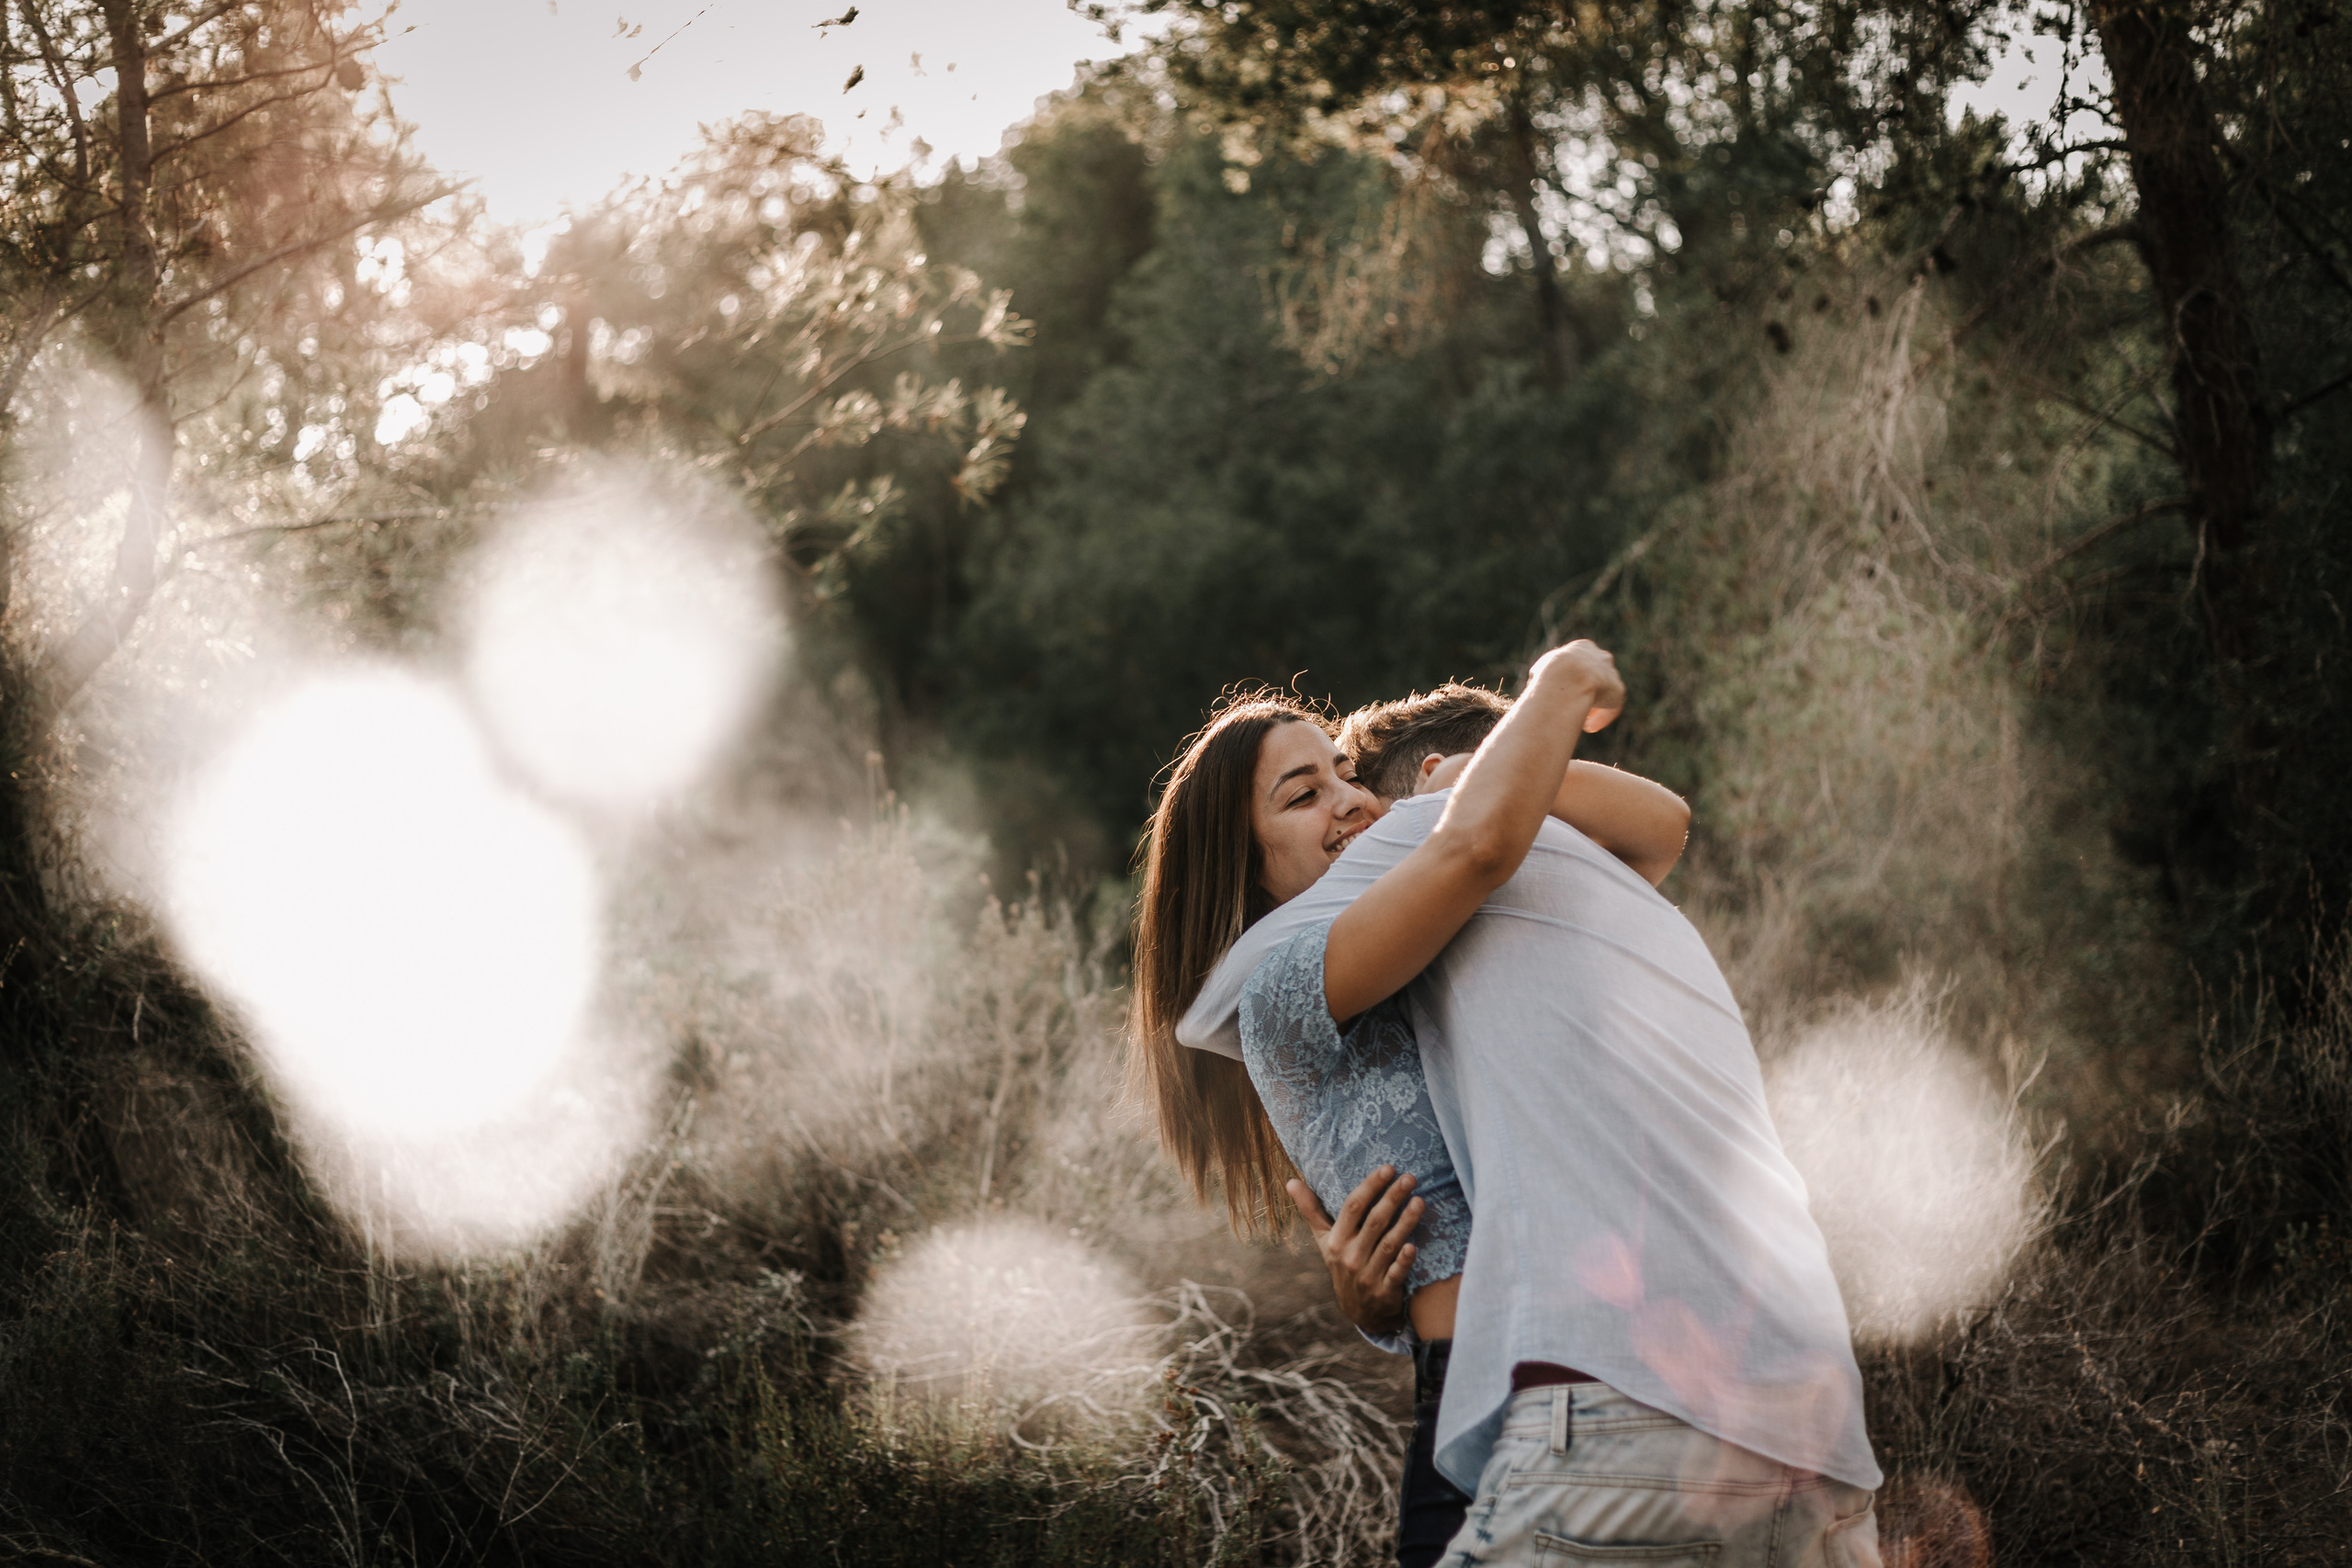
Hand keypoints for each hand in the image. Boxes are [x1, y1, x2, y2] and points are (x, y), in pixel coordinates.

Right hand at [1289, 1165, 1422, 1336]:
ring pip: (1388, 1244)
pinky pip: (1395, 1273)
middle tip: (1410, 1178)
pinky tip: (1414, 1245)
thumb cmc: (1343, 1264)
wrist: (1359, 1311)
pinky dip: (1404, 1260)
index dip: (1370, 1186)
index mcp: (1336, 1240)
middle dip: (1392, 1197)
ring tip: (1420, 1201)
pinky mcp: (1384, 1291)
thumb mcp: (1325, 1241)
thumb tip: (1291, 1181)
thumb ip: (1311, 1211)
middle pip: (1373, 1221)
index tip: (1388, 1168)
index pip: (1353, 1207)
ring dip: (1405, 1222)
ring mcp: (1367, 1275)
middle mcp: (1350, 1256)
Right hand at [1529, 639, 1623, 731]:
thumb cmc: (1550, 672)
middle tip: (1576, 705)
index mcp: (1583, 647)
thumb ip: (1546, 675)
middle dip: (1588, 691)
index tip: (1565, 692)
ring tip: (1582, 720)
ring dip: (1594, 706)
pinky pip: (1611, 708)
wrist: (1568, 675)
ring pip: (1605, 692)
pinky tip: (1589, 727)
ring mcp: (1611, 674)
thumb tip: (1539, 686)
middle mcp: (1601, 658)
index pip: (1581, 662)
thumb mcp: (1542, 669)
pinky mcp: (1618, 691)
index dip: (1573, 679)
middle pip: (1597, 675)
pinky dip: (1601, 718)